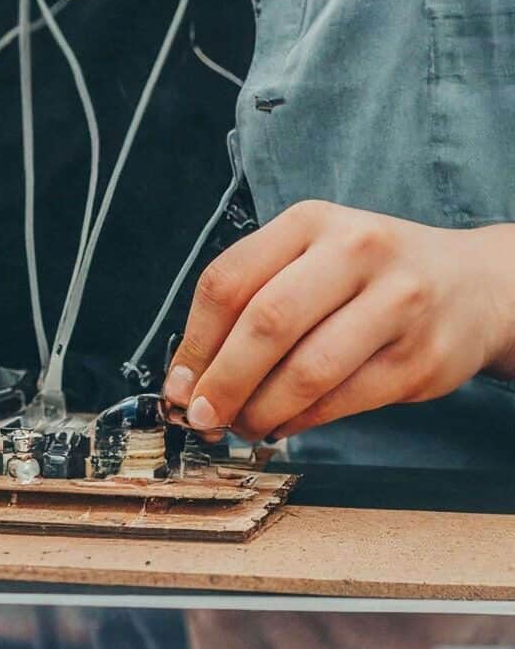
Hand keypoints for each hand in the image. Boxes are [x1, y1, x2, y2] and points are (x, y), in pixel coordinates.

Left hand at [163, 200, 514, 440]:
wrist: (471, 287)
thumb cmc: (364, 280)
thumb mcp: (306, 262)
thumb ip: (246, 307)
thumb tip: (187, 383)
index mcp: (310, 223)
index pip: (228, 281)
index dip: (194, 343)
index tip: (178, 386)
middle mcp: (357, 250)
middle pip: (266, 324)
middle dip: (222, 383)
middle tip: (202, 417)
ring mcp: (397, 302)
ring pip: (306, 371)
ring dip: (259, 411)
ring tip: (241, 425)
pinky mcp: (420, 357)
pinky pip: (340, 402)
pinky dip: (298, 422)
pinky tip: (282, 423)